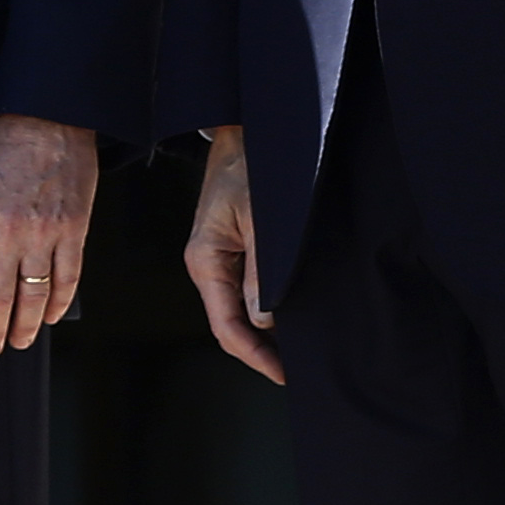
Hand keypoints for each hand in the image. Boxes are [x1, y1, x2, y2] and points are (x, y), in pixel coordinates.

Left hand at [0, 113, 98, 358]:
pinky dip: (56, 302)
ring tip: (18, 342)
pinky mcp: (74, 230)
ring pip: (33, 296)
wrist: (47, 121)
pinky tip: (48, 316)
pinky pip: (66, 277)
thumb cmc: (2, 154)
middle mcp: (9, 233)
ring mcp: (45, 233)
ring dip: (24, 326)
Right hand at [184, 123, 285, 385]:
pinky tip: (290, 317)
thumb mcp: (262, 220)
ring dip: (266, 331)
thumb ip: (262, 271)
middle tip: (298, 370)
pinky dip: (268, 307)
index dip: (254, 356)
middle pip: (232, 324)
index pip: (226, 326)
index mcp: (205, 260)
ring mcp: (219, 258)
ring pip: (241, 309)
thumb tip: (265, 320)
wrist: (246, 130)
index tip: (282, 374)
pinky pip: (248, 289)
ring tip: (299, 350)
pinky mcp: (233, 249)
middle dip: (262, 350)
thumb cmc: (251, 165)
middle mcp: (207, 265)